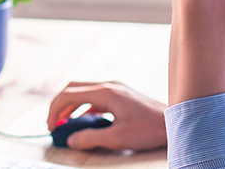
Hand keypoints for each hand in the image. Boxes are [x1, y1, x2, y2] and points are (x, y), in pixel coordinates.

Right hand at [47, 81, 166, 150]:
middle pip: (73, 88)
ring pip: (84, 92)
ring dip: (71, 107)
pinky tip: (85, 123)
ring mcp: (115, 89)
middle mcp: (109, 86)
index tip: (50, 126)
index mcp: (105, 92)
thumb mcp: (117, 138)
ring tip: (65, 125)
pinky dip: (84, 108)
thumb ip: (91, 138)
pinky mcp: (120, 95)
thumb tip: (71, 140)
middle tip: (53, 124)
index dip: (55, 110)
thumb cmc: (149, 129)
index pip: (69, 94)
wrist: (174, 122)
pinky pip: (95, 97)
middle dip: (59, 105)